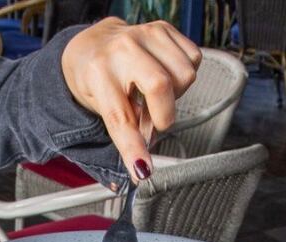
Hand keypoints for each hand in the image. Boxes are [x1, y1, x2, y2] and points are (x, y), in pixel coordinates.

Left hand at [61, 18, 201, 181]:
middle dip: (163, 114)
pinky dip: (183, 74)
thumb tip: (145, 161)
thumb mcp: (100, 106)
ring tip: (154, 92)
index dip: (134, 147)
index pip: (120, 117)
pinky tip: (165, 74)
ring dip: (175, 93)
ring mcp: (145, 34)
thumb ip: (125, 131)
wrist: (91, 44)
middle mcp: (122, 48)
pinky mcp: (163, 28)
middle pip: (163, 87)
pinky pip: (194, 58)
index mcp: (98, 71)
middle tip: (151, 118)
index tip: (143, 170)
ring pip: (186, 75)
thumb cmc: (95, 76)